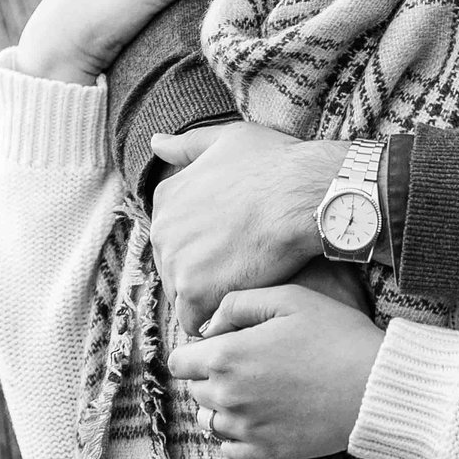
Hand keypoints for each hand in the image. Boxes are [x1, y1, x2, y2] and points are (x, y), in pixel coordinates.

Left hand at [149, 123, 346, 333]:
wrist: (303, 194)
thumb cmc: (276, 163)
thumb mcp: (229, 138)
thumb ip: (188, 144)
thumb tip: (155, 143)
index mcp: (167, 198)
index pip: (176, 235)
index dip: (207, 244)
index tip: (235, 245)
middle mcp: (162, 230)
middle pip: (177, 267)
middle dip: (206, 273)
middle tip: (246, 270)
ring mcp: (175, 263)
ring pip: (186, 295)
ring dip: (212, 298)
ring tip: (248, 291)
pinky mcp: (195, 292)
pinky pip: (198, 320)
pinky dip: (218, 320)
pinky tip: (245, 311)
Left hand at [169, 283, 384, 458]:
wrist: (375, 386)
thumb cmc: (336, 335)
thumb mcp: (290, 298)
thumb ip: (239, 303)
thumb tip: (211, 326)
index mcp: (226, 357)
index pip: (178, 362)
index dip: (197, 350)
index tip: (224, 345)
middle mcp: (227, 396)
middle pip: (194, 389)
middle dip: (212, 375)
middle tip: (252, 362)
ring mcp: (244, 429)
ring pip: (209, 419)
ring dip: (224, 404)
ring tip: (259, 389)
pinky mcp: (264, 452)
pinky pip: (229, 447)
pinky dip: (238, 432)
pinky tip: (265, 414)